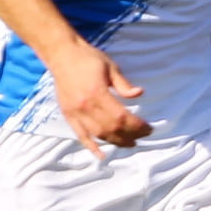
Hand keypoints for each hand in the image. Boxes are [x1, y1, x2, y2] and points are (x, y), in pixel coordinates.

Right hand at [51, 43, 150, 157]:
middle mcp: (85, 106)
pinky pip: (80, 135)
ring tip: (130, 144)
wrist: (62, 54)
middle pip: (111, 129)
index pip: (121, 117)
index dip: (137, 126)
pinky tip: (101, 155)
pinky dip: (91, 147)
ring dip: (115, 142)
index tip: (148, 128)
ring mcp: (75, 112)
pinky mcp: (68, 115)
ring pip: (98, 135)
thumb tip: (139, 94)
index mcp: (97, 93)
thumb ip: (123, 84)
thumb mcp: (110, 67)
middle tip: (143, 136)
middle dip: (130, 135)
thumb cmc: (88, 58)